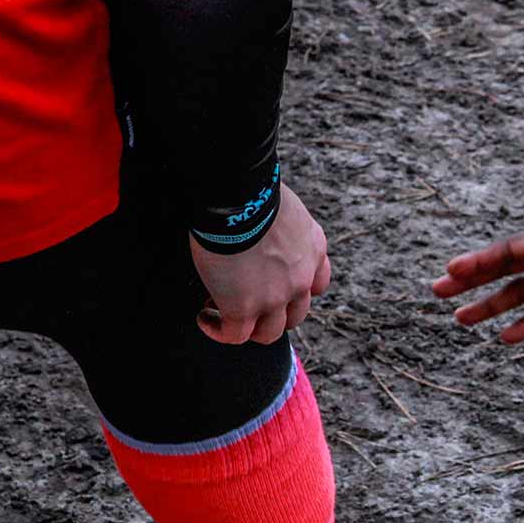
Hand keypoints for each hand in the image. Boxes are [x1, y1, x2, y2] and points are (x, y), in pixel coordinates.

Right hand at [191, 183, 331, 343]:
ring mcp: (275, 297)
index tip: (281, 288)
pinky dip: (219, 330)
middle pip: (296, 314)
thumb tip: (262, 221)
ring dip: (249, 328)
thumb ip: (283, 224)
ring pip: (270, 333)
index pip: (318, 284)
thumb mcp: (287, 206)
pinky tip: (206, 318)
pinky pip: (234, 334)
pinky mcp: (244, 308)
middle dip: (274, 314)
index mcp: (313, 250)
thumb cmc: (255, 188)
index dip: (299, 291)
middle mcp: (301, 278)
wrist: (240, 196)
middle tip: (249, 304)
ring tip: (223, 314)